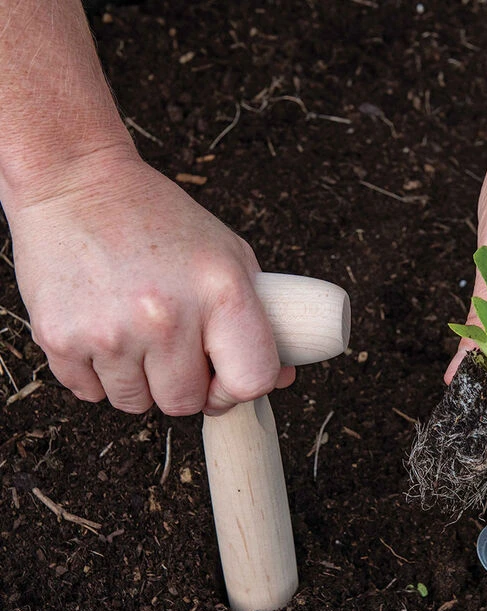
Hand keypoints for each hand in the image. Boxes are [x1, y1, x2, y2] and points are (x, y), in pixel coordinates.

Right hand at [8, 148, 293, 415]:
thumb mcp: (228, 255)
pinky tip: (102, 332)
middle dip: (185, 386)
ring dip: (140, 382)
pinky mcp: (59, 338)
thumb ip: (258, 319)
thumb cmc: (160, 221)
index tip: (224, 380)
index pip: (250, 381)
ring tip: (135, 335)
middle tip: (173, 351)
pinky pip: (90, 393)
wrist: (75, 183)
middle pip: (186, 403)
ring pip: (137, 404)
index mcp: (221, 293)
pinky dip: (98, 375)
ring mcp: (110, 332)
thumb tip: (280, 378)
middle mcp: (166, 318)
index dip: (238, 390)